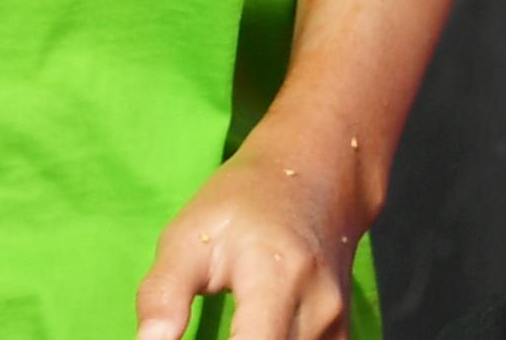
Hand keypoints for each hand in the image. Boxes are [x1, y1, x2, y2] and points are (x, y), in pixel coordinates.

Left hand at [134, 146, 362, 339]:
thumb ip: (164, 295)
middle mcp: (318, 309)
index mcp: (275, 277)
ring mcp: (337, 327)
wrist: (313, 181)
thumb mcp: (187, 236)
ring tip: (224, 332)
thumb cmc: (240, 206)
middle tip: (206, 333)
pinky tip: (245, 337)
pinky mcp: (341, 338)